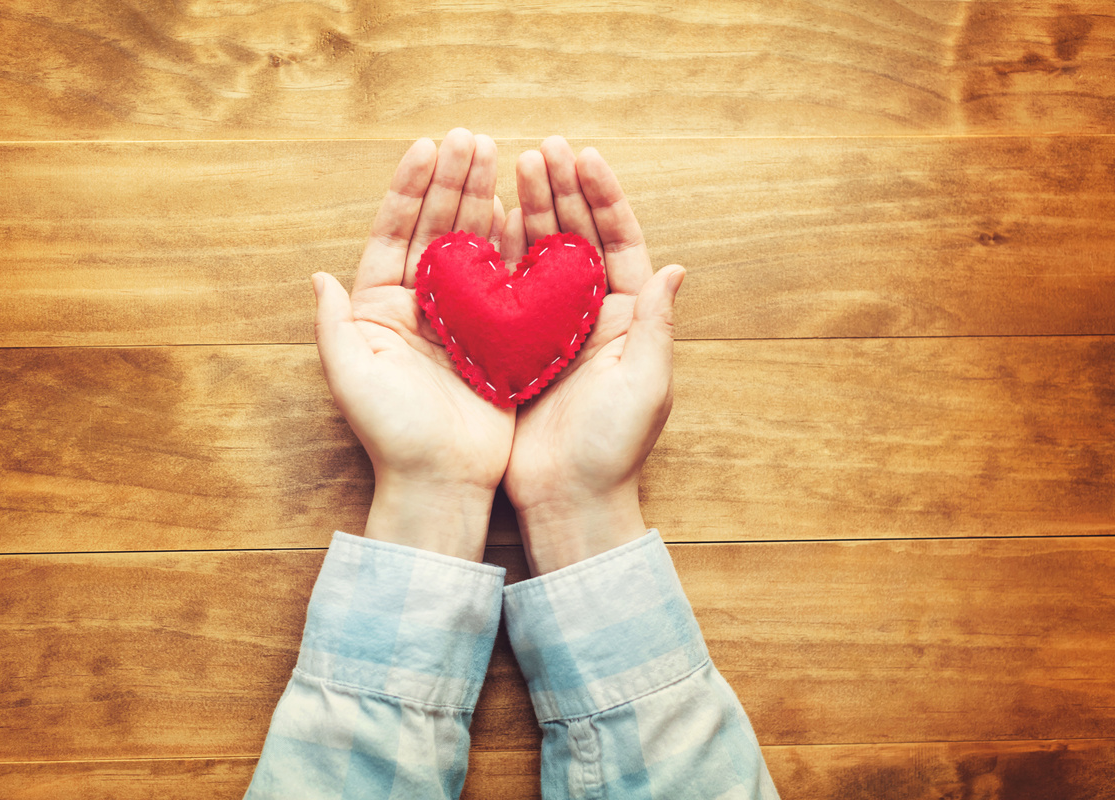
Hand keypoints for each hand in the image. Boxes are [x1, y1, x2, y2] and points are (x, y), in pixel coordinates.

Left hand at [313, 129, 514, 561]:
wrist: (441, 482)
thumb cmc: (391, 433)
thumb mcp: (351, 376)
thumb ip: (334, 324)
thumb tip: (319, 276)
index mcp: (380, 310)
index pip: (393, 235)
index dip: (409, 190)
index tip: (426, 146)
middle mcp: (419, 307)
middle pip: (435, 231)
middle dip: (451, 183)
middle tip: (471, 138)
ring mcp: (459, 319)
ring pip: (471, 247)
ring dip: (481, 201)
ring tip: (497, 155)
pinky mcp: (495, 337)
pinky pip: (504, 281)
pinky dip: (511, 245)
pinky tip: (520, 209)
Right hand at [500, 137, 684, 574]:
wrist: (567, 500)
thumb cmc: (612, 448)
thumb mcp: (645, 384)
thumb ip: (657, 325)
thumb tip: (675, 268)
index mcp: (632, 320)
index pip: (622, 244)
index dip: (605, 199)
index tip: (585, 157)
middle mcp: (596, 317)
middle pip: (580, 239)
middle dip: (563, 192)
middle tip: (541, 149)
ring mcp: (555, 329)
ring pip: (543, 256)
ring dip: (531, 211)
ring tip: (514, 166)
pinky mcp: (520, 346)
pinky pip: (511, 288)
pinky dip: (501, 253)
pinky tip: (487, 219)